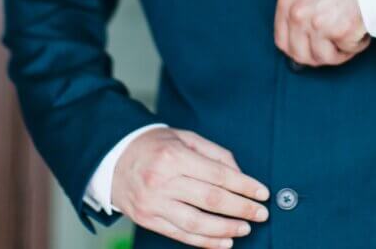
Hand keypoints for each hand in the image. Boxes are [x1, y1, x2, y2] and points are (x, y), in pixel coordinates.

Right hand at [112, 127, 269, 247]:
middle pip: (211, 200)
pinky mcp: (147, 220)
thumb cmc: (154, 146)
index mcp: (174, 156)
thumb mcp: (184, 138)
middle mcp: (162, 181)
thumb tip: (240, 175)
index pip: (218, 175)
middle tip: (261, 213)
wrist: (112, 159)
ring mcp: (153, 204)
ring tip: (245, 228)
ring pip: (197, 223)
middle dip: (241, 208)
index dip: (244, 186)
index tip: (263, 193)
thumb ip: (214, 154)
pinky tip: (225, 242)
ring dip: (226, 229)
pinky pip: (181, 235)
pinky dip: (205, 242)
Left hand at [274, 0, 370, 66]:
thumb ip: (301, 11)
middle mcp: (298, 14)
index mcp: (287, 1)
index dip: (299, 51)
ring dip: (341, 52)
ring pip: (325, 58)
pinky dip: (359, 43)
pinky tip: (361, 26)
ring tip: (351, 34)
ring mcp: (318, 24)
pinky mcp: (341, 31)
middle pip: (301, 56)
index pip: (282, 43)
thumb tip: (300, 42)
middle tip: (336, 46)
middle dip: (320, 55)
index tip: (312, 50)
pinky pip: (349, 50)